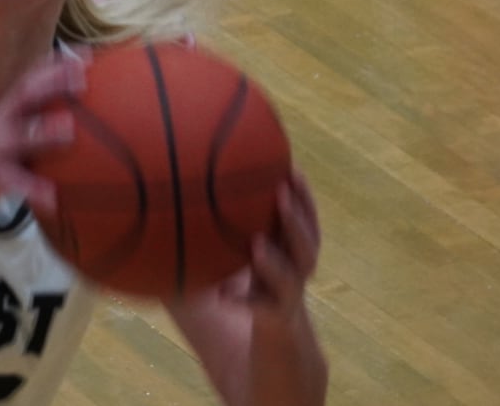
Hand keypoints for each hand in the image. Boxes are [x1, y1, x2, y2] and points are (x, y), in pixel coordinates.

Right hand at [0, 55, 85, 214]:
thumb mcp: (15, 127)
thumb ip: (40, 114)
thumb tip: (82, 109)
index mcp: (10, 108)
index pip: (34, 78)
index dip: (57, 64)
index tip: (86, 53)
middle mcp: (2, 121)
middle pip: (25, 96)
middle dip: (51, 84)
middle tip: (81, 80)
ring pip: (19, 135)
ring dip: (44, 130)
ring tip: (69, 128)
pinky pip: (15, 181)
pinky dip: (34, 187)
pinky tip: (52, 195)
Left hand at [221, 170, 320, 323]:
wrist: (279, 331)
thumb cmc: (260, 276)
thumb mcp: (252, 245)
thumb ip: (236, 219)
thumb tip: (191, 180)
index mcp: (295, 246)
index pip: (308, 217)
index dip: (303, 194)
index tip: (291, 168)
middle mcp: (298, 268)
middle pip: (306, 243)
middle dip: (296, 218)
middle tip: (280, 194)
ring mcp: (289, 294)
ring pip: (288, 278)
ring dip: (274, 261)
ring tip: (258, 246)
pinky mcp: (274, 318)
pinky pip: (260, 310)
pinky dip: (244, 302)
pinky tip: (223, 297)